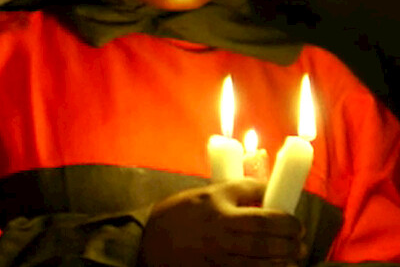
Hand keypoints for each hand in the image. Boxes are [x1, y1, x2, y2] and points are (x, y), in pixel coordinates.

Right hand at [140, 179, 306, 266]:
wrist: (149, 241)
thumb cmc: (178, 214)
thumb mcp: (204, 194)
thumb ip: (236, 191)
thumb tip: (266, 189)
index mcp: (218, 208)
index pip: (261, 210)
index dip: (284, 216)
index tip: (293, 219)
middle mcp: (221, 231)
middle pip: (266, 235)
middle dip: (290, 237)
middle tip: (299, 237)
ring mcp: (220, 254)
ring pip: (262, 258)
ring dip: (284, 257)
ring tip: (293, 254)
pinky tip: (276, 266)